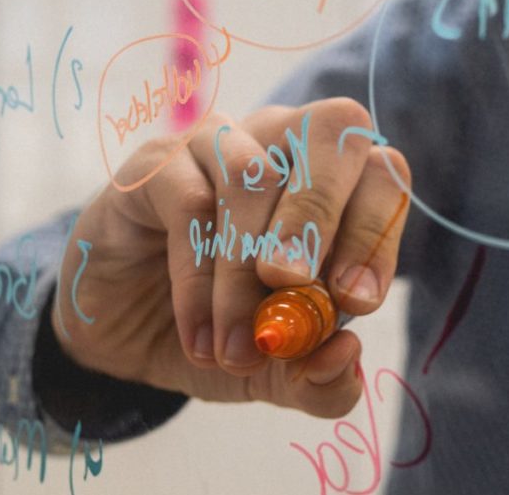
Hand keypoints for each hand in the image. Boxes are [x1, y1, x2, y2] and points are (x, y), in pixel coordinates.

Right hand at [52, 98, 410, 417]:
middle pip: (331, 130)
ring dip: (246, 272)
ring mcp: (219, 143)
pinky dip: (199, 279)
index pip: (383, 173)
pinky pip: (189, 202)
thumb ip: (320, 378)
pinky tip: (199, 336)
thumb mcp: (278, 372)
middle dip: (320, 218)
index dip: (377, 232)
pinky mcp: (158, 164)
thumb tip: (346, 355)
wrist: (125, 334)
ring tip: (237, 349)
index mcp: (334, 182)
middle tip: (294, 289)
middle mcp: (283, 144)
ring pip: (254, 176)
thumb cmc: (220, 329)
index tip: (354, 303)